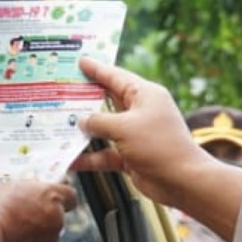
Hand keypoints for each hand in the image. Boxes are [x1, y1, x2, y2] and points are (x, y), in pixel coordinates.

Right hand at [0, 180, 76, 241]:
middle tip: (14, 215)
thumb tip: (26, 193)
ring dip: (27, 238)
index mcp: (51, 199)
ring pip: (41, 241)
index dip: (57, 198)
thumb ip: (22, 191)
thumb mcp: (3, 188)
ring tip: (1, 234)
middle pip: (53, 220)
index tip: (47, 198)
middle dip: (38, 219)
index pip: (69, 196)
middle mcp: (55, 225)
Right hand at [74, 59, 241, 237]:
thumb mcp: (124, 127)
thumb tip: (82, 121)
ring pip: (104, 129)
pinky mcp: (131, 156)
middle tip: (62, 91)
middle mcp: (140, 112)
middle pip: (107, 101)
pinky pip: (105, 153)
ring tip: (59, 125)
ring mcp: (135, 135)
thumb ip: (99, 121)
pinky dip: (90, 157)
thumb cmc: (158, 146)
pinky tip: (71, 160)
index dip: (96, 69)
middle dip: (85, 99)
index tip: (80, 61)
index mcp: (144, 95)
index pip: (116, 77)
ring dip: (84, 131)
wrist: (182, 181)